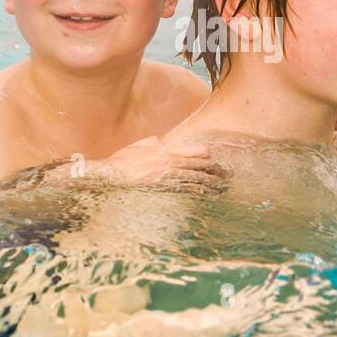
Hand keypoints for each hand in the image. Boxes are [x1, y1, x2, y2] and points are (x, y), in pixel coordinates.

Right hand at [91, 136, 227, 192]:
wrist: (110, 176)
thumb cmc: (120, 162)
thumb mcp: (137, 146)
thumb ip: (151, 142)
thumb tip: (161, 141)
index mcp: (164, 149)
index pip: (193, 149)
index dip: (206, 155)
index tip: (212, 160)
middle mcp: (169, 161)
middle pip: (199, 164)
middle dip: (214, 170)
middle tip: (226, 175)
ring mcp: (167, 175)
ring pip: (196, 178)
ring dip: (211, 182)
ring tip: (222, 187)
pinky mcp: (164, 188)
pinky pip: (186, 190)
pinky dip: (198, 192)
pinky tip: (207, 195)